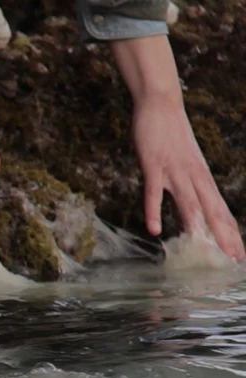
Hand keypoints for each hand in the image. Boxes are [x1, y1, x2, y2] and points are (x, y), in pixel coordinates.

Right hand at [132, 96, 244, 260]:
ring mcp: (175, 172)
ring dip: (197, 228)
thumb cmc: (170, 134)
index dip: (230, 233)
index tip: (237, 255)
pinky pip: (154, 193)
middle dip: (224, 237)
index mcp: (202, 177)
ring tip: (204, 251)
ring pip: (189, 204)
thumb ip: (185, 187)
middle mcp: (194, 177)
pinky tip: (154, 230)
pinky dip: (154, 211)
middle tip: (232, 259)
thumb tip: (188, 210)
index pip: (221, 210)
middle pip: (212, 211)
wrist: (161, 104)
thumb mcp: (184, 163)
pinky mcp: (155, 166)